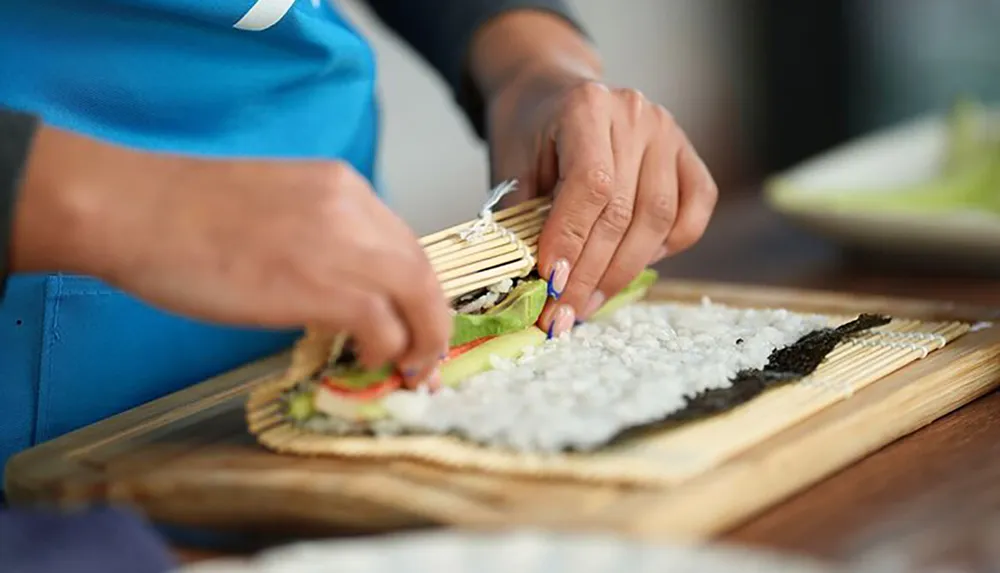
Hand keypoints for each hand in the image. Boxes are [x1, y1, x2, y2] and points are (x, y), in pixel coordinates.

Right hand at [14, 126, 450, 385]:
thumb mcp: (274, 206)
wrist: (134, 209)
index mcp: (341, 185)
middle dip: (432, 322)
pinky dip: (387, 349)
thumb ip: (318, 234)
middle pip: (422, 271)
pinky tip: (367, 361)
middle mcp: (354, 209)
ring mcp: (342, 246)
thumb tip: (338, 284)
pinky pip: (384, 325)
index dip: (417, 291)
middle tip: (424, 360)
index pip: (404, 243)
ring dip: (420, 342)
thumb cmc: (182, 211)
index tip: (416, 322)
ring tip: (406, 372)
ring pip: (418, 298)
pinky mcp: (323, 287)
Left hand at [489, 75, 717, 333]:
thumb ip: (522, 219)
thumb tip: (530, 286)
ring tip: (589, 303)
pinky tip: (633, 266)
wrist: (550, 92)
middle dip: (592, 273)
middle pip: (625, 210)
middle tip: (564, 313)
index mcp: (586, 106)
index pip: (590, 184)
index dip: (572, 240)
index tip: (551, 283)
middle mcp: (635, 114)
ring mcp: (668, 132)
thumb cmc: (527, 133)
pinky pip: (693, 211)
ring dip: (623, 271)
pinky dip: (668, 247)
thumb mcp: (511, 167)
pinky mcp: (688, 154)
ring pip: (658, 218)